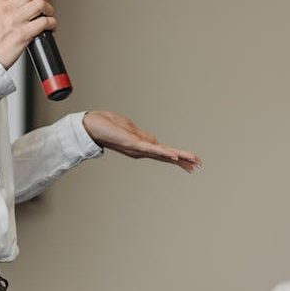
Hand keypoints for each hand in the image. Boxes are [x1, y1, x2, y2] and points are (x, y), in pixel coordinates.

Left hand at [82, 111, 201, 172]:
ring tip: (193, 160)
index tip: (193, 162)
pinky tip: (173, 155)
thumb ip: (142, 136)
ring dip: (178, 157)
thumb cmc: (106, 125)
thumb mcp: (129, 129)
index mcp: (141, 146)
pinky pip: (151, 149)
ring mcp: (138, 148)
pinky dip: (163, 152)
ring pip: (162, 154)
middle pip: (167, 156)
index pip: (164, 153)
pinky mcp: (133, 144)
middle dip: (183, 160)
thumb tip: (154, 141)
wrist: (90, 125)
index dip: (179, 158)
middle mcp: (141, 150)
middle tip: (199, 165)